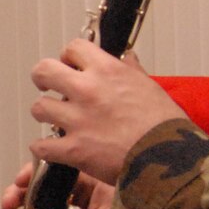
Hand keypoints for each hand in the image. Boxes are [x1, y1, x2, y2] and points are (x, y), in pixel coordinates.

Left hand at [27, 40, 184, 185]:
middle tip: (48, 86)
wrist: (170, 160)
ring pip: (39, 107)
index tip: (70, 65)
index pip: (73, 48)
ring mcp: (77, 120)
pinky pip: (41, 146)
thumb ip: (132, 71)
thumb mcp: (152, 88)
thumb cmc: (165, 126)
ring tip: (56, 120)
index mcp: (107, 71)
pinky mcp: (73, 149)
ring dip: (46, 114)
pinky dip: (43, 149)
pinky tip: (53, 149)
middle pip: (43, 71)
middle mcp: (87, 91)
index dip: (69, 56)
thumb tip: (127, 59)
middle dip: (43, 78)